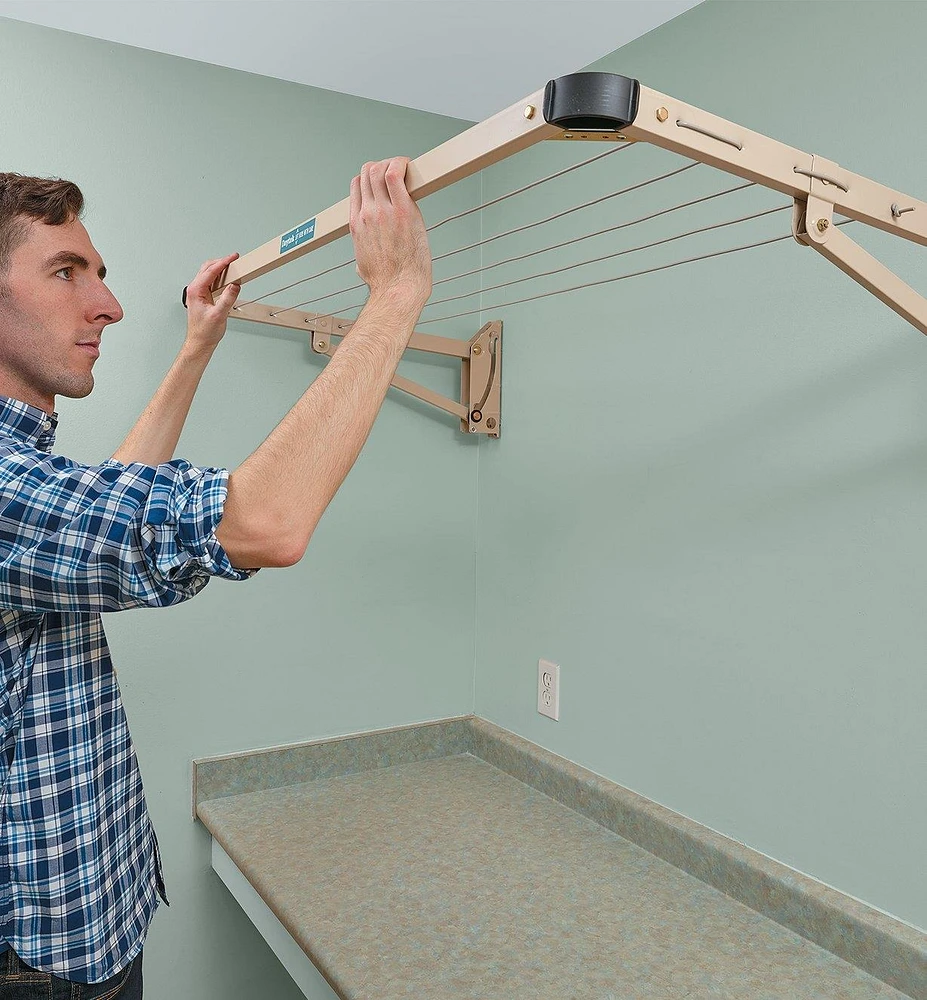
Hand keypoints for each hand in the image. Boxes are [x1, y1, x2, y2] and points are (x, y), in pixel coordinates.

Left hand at [185, 253, 240, 348]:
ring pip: (208, 273)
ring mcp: (198, 292)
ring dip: (220, 269)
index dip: (223, 262)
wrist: (200, 342)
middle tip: (234, 259)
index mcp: (195, 291)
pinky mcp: (203, 297)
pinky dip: (219, 277)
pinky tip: (227, 279)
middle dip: (221, 262)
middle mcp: (194, 290)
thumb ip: (228, 299)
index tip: (233, 258)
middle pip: (207, 268)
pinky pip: (210, 281)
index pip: (210, 271)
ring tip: (232, 268)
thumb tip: (234, 286)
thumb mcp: (219, 315)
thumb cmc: (205, 331)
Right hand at [350, 158, 431, 310]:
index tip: (386, 182)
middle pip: (367, 172)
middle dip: (383, 167)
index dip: (371, 177)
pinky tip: (410, 168)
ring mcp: (382, 211)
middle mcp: (367, 214)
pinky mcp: (403, 211)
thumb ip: (362, 259)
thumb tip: (362, 268)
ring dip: (393, 164)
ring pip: (379, 169)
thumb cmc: (385, 282)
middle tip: (401, 176)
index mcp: (357, 224)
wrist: (397, 289)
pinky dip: (402, 164)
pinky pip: (396, 174)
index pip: (357, 186)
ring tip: (407, 172)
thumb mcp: (363, 267)